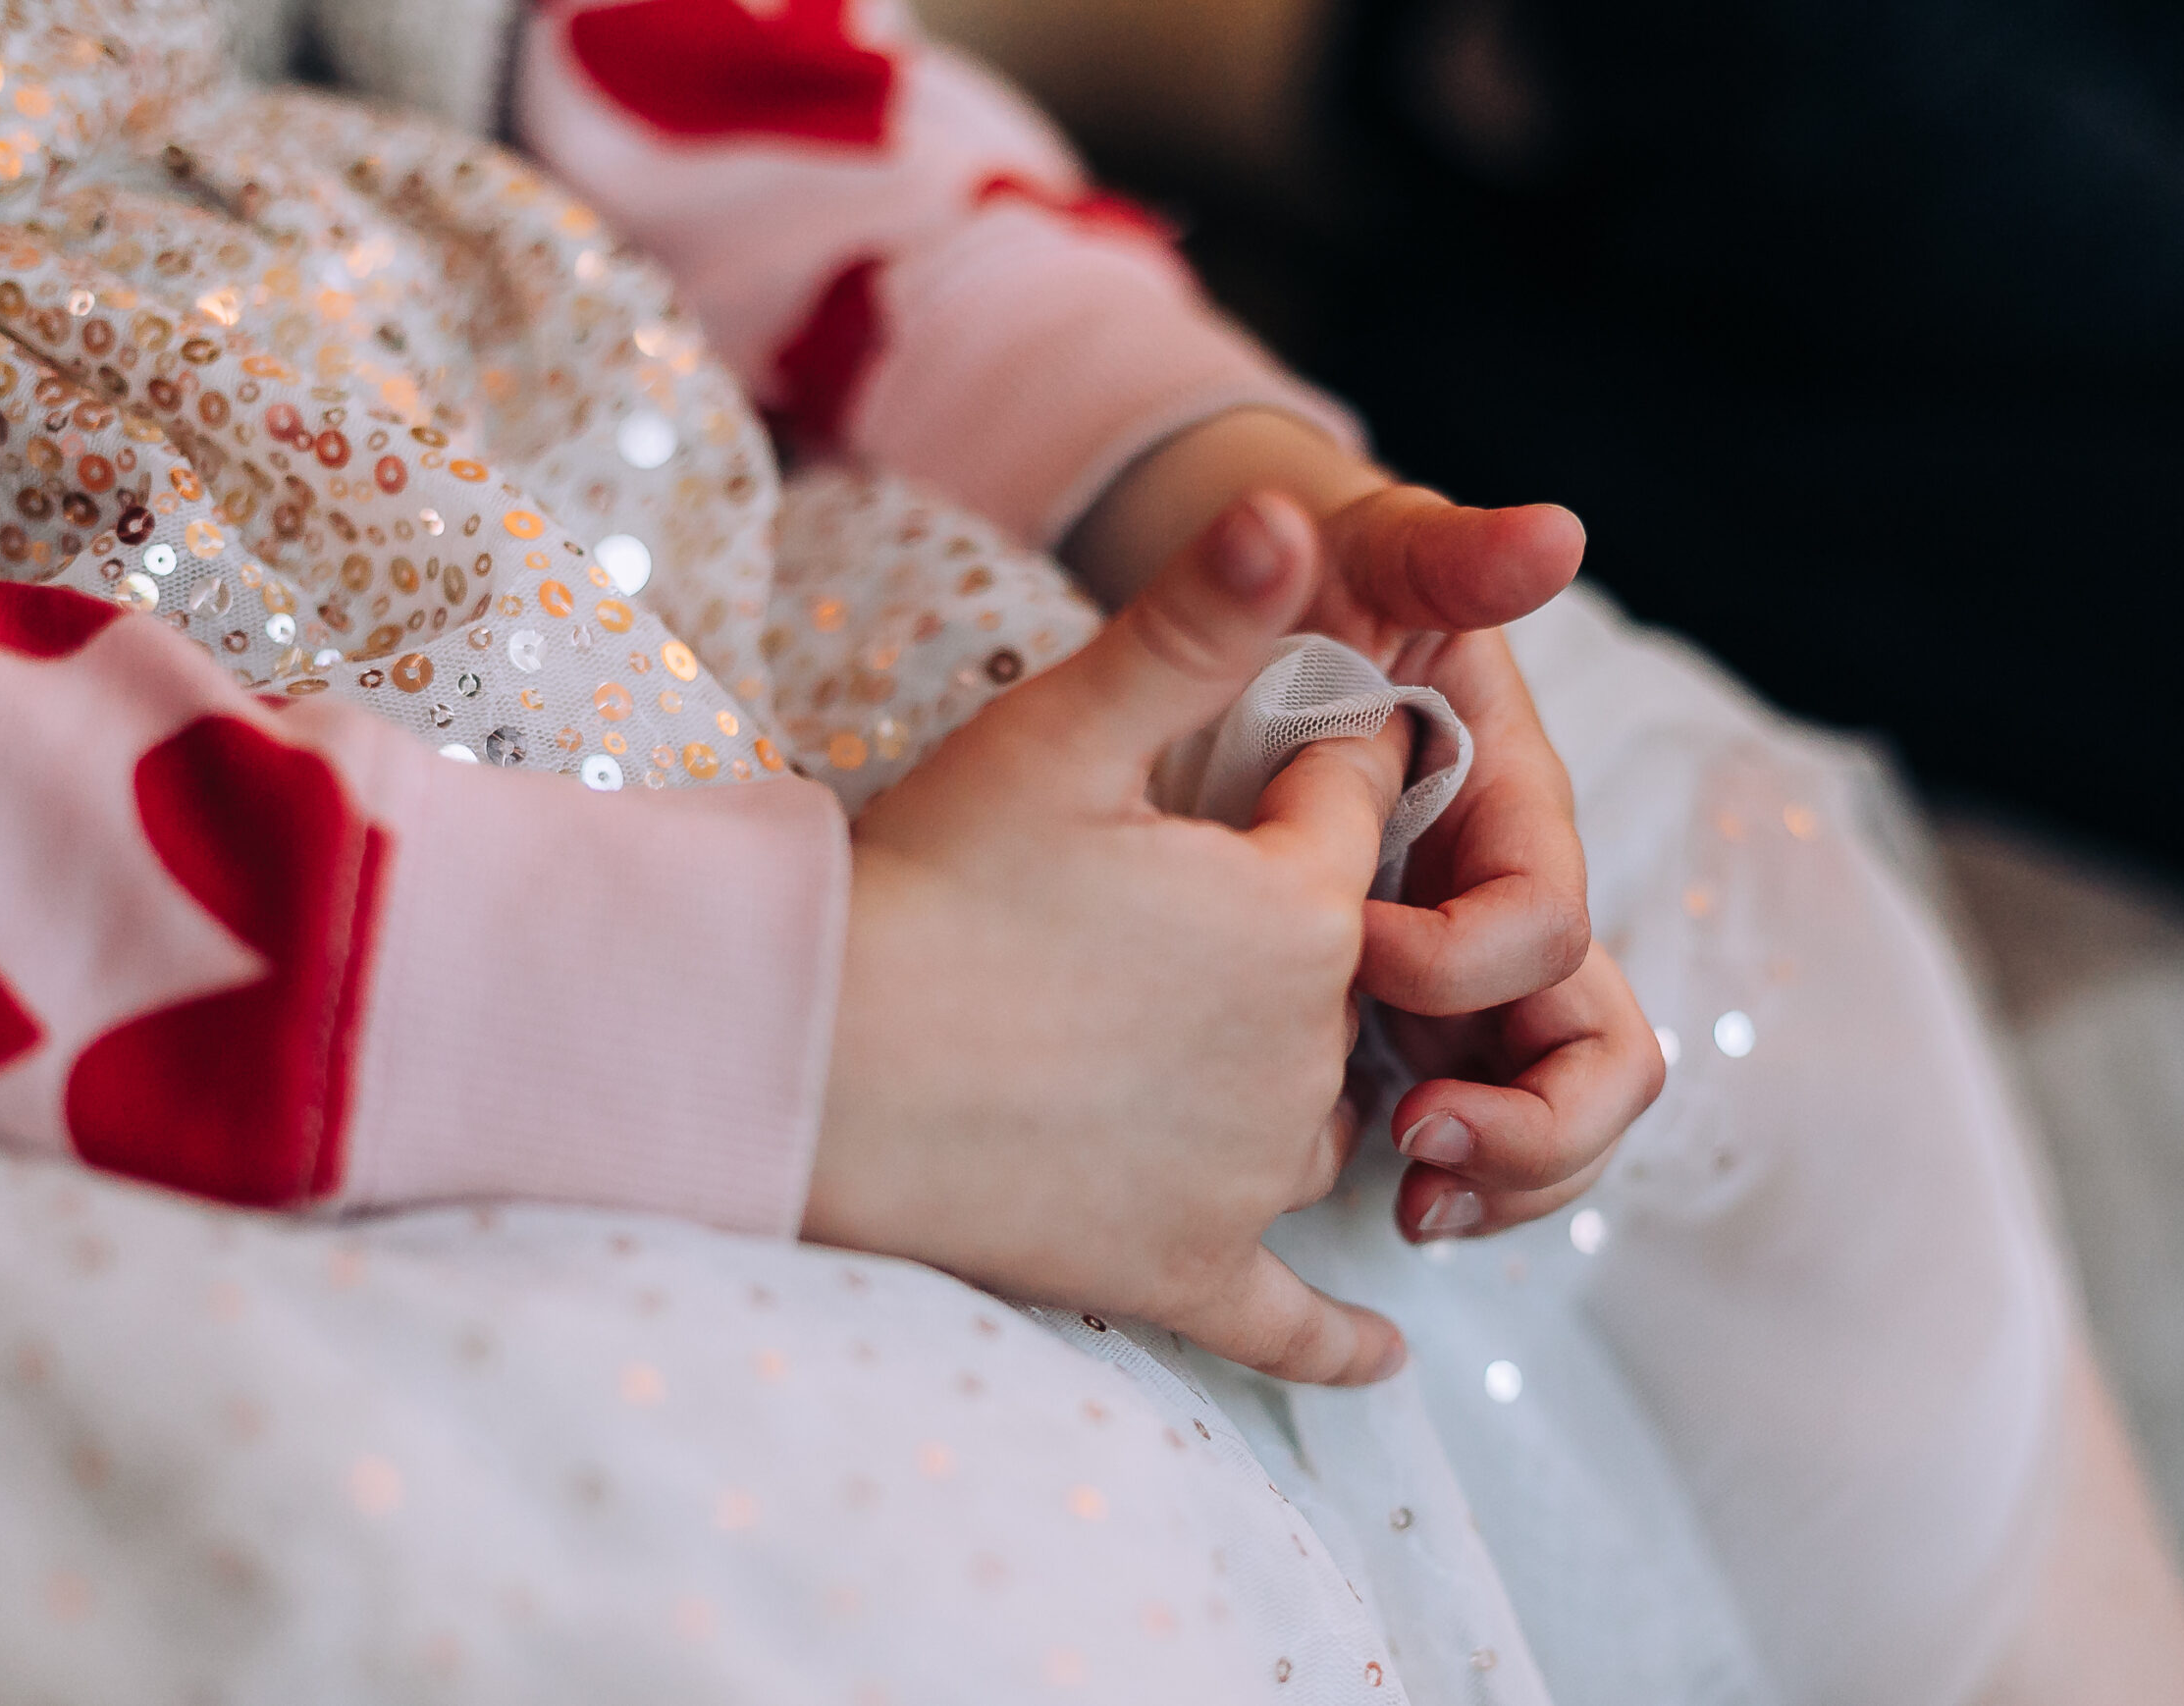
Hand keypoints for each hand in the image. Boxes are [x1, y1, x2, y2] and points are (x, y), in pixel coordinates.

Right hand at [807, 493, 1408, 1385]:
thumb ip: (1194, 626)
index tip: (1265, 754)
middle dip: (1278, 935)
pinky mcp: (1183, 1271)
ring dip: (1278, 1086)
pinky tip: (1378, 1353)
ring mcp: (1248, 1176)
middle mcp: (1303, 1050)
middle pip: (1336, 974)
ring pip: (1313, 1117)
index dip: (1303, 771)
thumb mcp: (1060, 733)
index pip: (1348, 808)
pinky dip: (1336, 1338)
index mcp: (1292, 912)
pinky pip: (1293, 1319)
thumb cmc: (925, 887)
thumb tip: (1296, 514)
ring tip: (1188, 1061)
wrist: (804, 1067)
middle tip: (1160, 918)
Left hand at [1066, 409, 1658, 1238]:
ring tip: (1413, 1212)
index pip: (1545, 926)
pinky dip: (1449, 1179)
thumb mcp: (1367, 559)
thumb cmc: (1309, 585)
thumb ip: (1450, 557)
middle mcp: (1505, 903)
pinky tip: (1377, 1199)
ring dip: (1505, 1179)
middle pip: (1597, 1054)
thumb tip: (1557, 534)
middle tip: (1425, 1150)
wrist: (1245, 621)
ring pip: (1551, 1113)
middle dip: (1537, 1126)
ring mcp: (1463, 975)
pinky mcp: (1402, 1019)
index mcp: (1513, 810)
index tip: (1353, 948)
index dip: (1460, 961)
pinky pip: (1470, 1128)